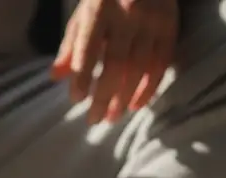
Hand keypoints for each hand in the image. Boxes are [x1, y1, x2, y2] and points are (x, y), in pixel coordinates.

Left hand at [50, 0, 178, 124]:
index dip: (82, 76)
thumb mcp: (84, 13)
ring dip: (125, 96)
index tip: (76, 99)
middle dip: (104, 95)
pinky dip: (149, 87)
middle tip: (94, 119)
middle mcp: (127, 14)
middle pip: (115, 63)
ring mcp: (151, 21)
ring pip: (139, 67)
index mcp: (99, 8)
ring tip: (113, 117)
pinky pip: (161, 63)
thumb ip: (71, 44)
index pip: (88, 48)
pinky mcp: (170, 26)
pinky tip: (136, 104)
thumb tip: (55, 76)